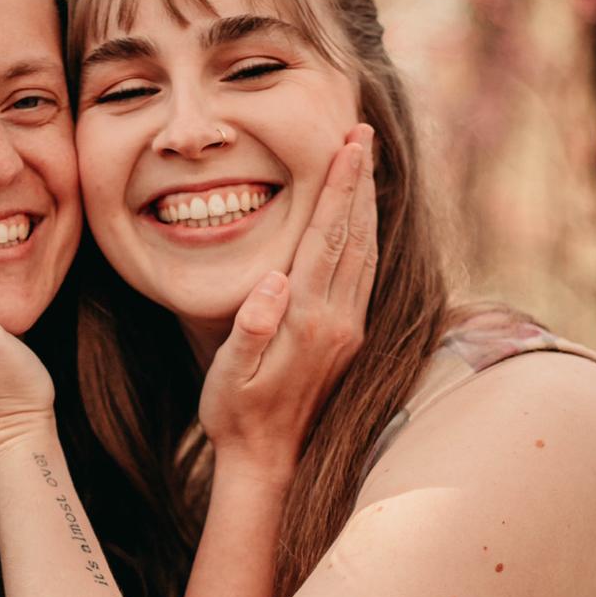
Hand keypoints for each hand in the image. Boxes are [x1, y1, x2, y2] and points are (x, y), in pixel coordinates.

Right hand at [198, 123, 376, 482]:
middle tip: (362, 133)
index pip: (326, 239)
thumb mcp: (228, 374)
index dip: (338, 188)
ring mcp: (349, 331)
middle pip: (355, 237)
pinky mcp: (350, 340)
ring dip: (367, 205)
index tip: (349, 144)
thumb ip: (251, 327)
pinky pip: (365, 275)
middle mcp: (337, 322)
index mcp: (306, 321)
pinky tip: (364, 222)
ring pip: (366, 254)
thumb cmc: (235, 416)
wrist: (269, 463)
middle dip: (359, 181)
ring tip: (365, 163)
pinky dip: (367, 237)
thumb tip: (274, 280)